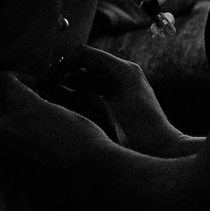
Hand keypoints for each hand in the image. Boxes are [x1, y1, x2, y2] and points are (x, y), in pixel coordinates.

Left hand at [0, 72, 113, 201]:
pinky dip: (17, 147)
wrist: (88, 174)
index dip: (16, 78)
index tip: (33, 86)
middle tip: (40, 111)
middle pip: (0, 106)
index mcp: (18, 103)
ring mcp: (5, 149)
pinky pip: (6, 151)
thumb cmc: (82, 137)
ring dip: (14, 127)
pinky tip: (39, 151)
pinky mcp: (11, 170)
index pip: (1, 79)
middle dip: (17, 105)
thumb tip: (37, 102)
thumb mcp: (62, 109)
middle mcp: (5, 124)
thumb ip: (40, 103)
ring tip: (39, 132)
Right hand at [55, 46, 199, 157]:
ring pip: (88, 84)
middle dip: (63, 80)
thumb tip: (52, 91)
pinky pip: (95, 97)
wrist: (166, 155)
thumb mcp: (104, 115)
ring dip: (70, 92)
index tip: (47, 80)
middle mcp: (123, 75)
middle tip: (43, 93)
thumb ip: (78, 100)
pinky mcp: (120, 104)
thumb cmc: (140, 136)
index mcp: (123, 71)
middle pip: (85, 69)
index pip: (84, 55)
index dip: (63, 65)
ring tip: (50, 104)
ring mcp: (122, 89)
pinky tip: (65, 113)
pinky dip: (80, 102)